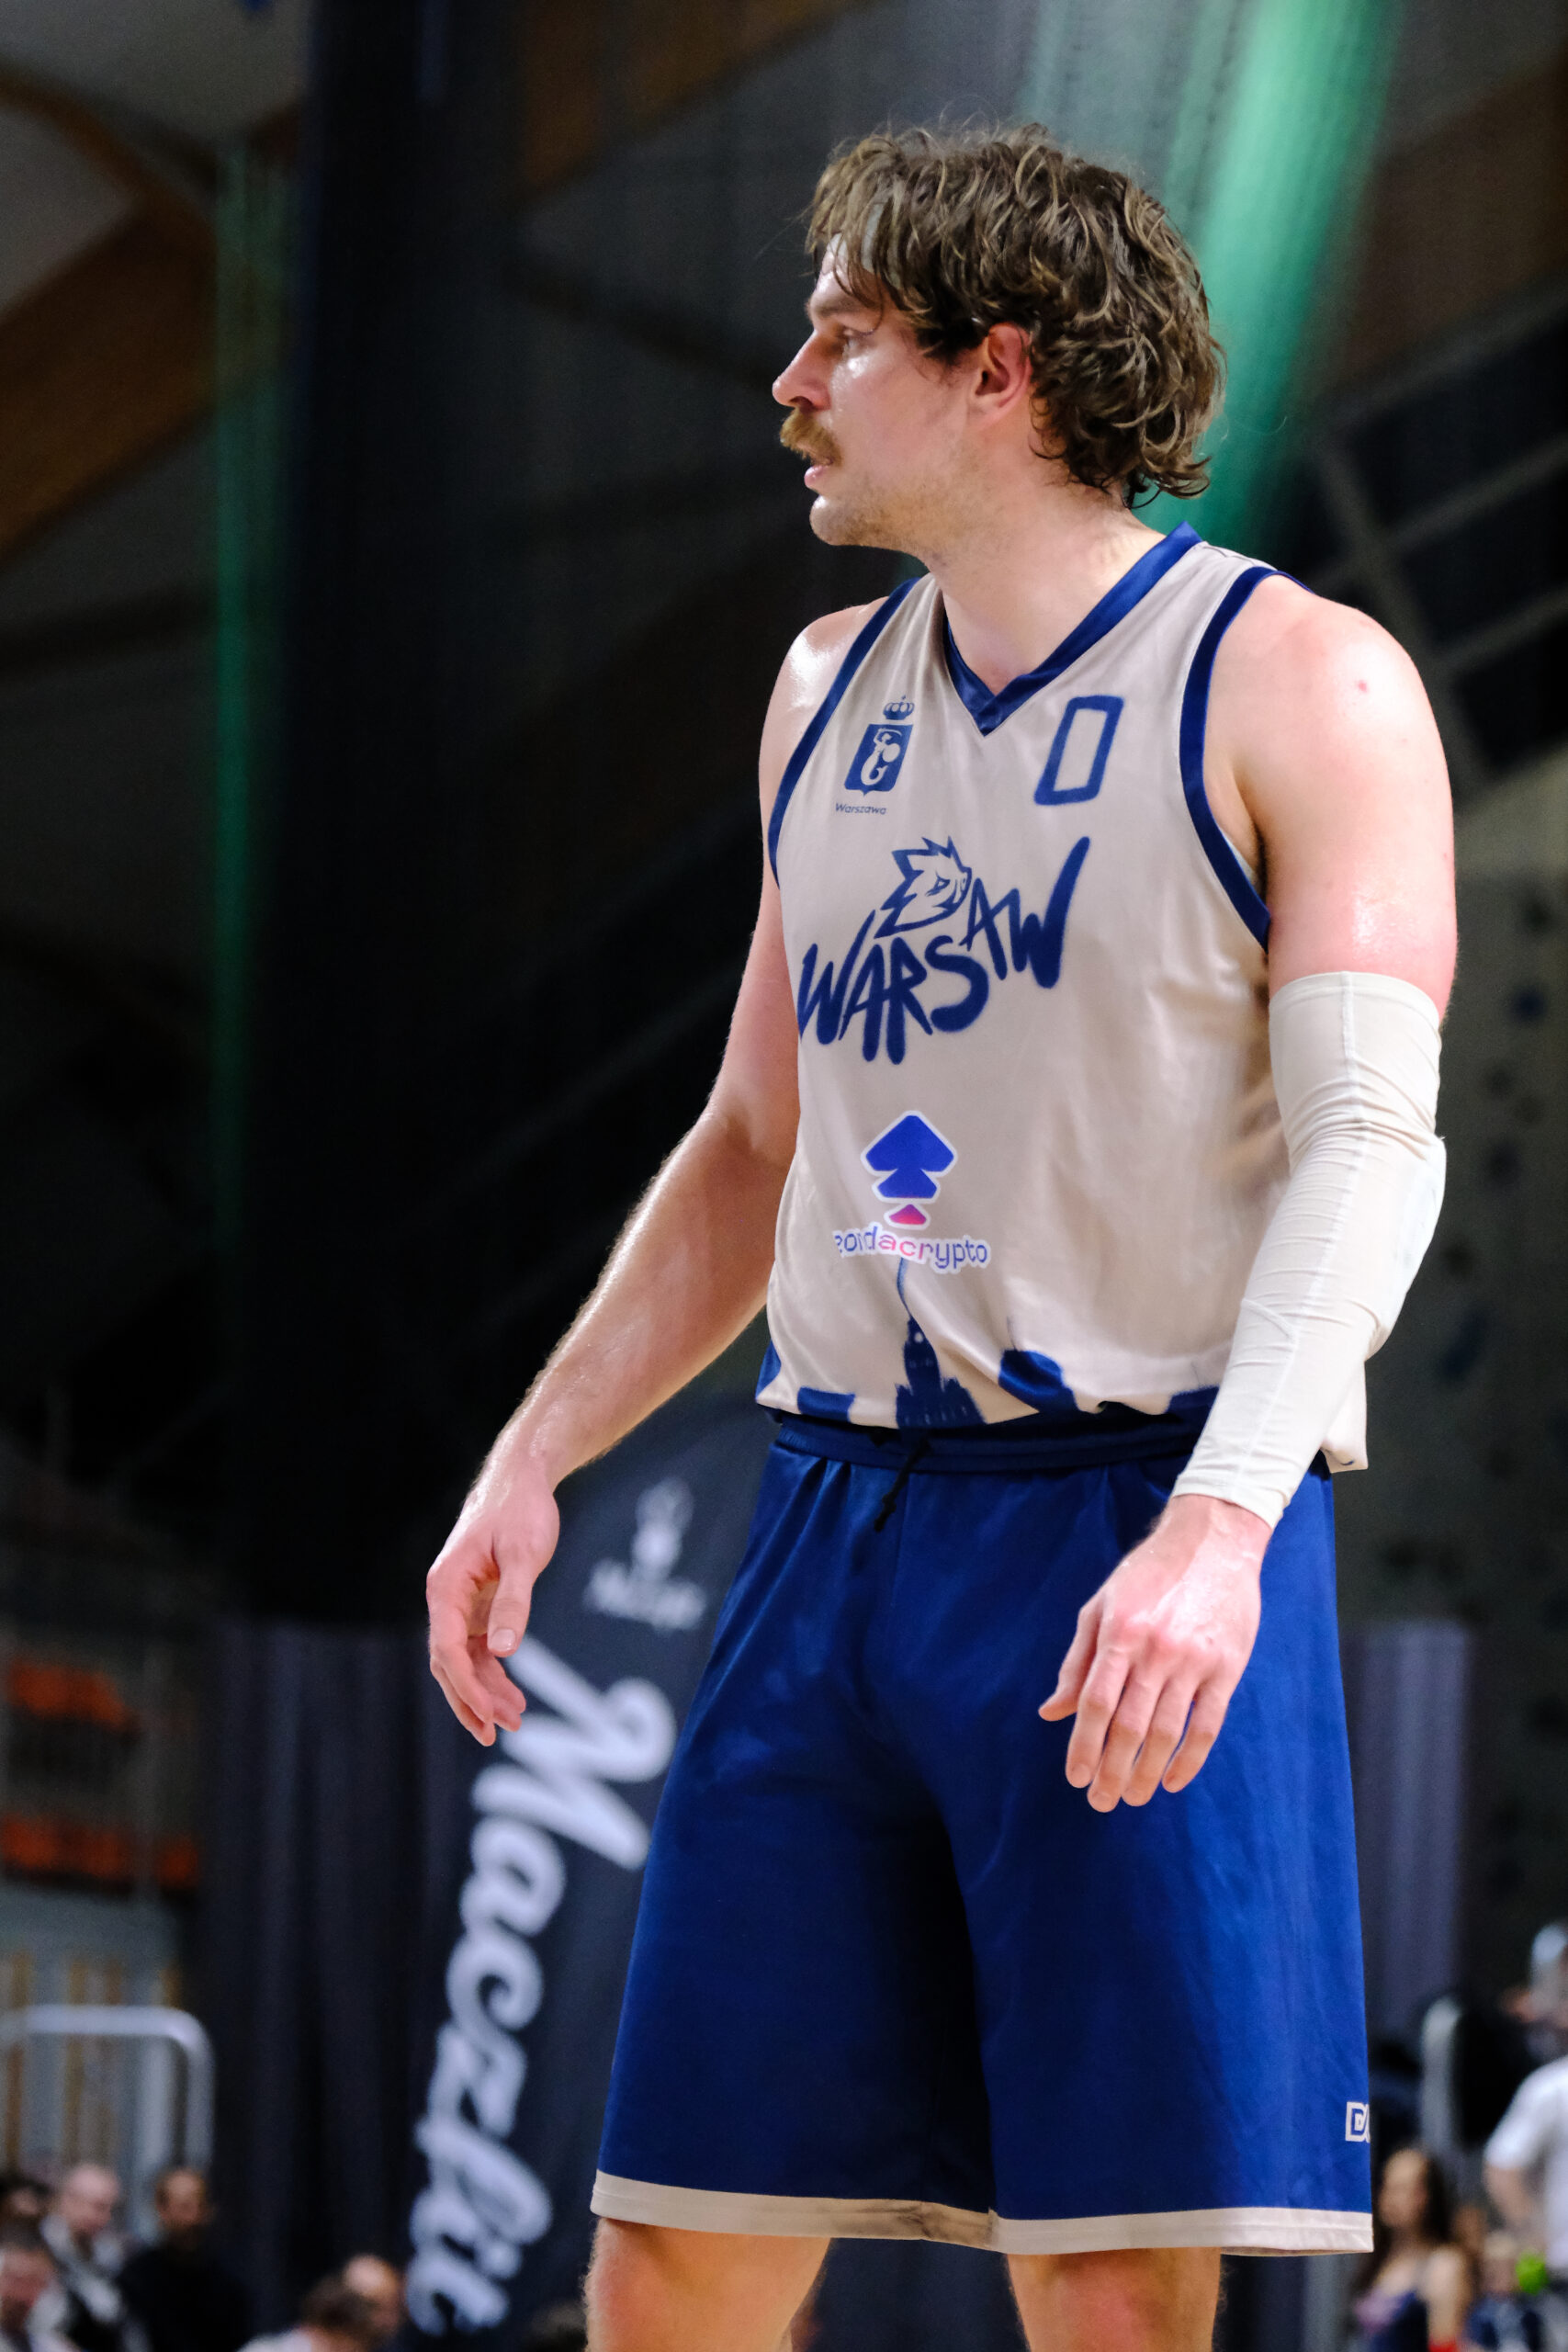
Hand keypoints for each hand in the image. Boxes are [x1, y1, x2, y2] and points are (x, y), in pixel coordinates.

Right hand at [426, 1443, 560, 1743]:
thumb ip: (514, 1601)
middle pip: (448, 1663)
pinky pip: (477, 1648)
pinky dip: (492, 1672)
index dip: (466, 1686)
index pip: (446, 1649)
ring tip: (514, 1720)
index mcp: (446, 1586)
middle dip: (472, 1700)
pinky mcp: (478, 1603)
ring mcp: (461, 1603)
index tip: (489, 1715)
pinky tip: (512, 1694)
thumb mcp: (524, 1554)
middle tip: (501, 1732)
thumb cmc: (521, 1510)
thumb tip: (503, 1651)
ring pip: (463, 1660)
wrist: (523, 1478)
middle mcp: (446, 1598)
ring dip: (484, 1692)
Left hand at [1039, 1493, 1267, 1809]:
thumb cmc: (1148, 1574)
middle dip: (1113, 1771)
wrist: (1213, 1541)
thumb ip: (1076, 1662)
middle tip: (1101, 1801)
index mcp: (1120, 1633)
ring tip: (1134, 1797)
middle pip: (1129, 1726)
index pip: (1096, 1704)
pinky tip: (1173, 1780)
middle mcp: (1156, 1650)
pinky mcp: (1227, 1668)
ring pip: (1167, 1733)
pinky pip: (1208, 1725)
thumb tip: (1052, 1711)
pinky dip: (1190, 1760)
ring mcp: (1194, 1661)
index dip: (1084, 1747)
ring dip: (1147, 1773)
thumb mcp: (1101, 1606)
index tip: (1076, 1779)